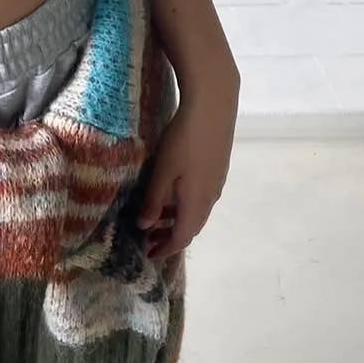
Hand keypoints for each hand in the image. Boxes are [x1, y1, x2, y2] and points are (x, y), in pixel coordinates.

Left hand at [137, 83, 237, 260]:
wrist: (213, 108)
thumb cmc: (184, 140)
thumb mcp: (163, 172)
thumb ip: (154, 200)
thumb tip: (145, 227)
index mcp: (196, 203)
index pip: (182, 237)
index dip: (165, 249)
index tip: (149, 255)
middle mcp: (211, 198)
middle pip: (191, 227)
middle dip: (170, 237)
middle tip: (149, 240)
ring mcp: (217, 183)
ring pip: (196, 211)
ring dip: (177, 220)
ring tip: (156, 219)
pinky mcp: (218, 169)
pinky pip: (200, 198)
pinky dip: (184, 206)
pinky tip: (173, 194)